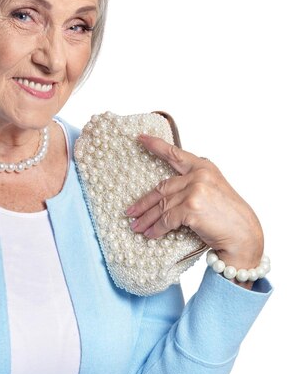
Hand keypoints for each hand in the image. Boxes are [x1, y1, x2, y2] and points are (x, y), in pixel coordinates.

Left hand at [126, 135, 263, 285]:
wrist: (243, 234)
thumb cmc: (228, 216)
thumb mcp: (212, 190)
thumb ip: (192, 184)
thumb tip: (165, 195)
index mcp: (204, 167)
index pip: (175, 153)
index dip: (156, 146)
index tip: (141, 138)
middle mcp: (199, 175)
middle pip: (162, 188)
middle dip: (143, 203)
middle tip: (130, 212)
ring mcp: (195, 190)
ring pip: (162, 206)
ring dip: (147, 219)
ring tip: (137, 227)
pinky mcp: (191, 208)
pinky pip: (166, 220)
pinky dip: (157, 229)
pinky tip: (151, 235)